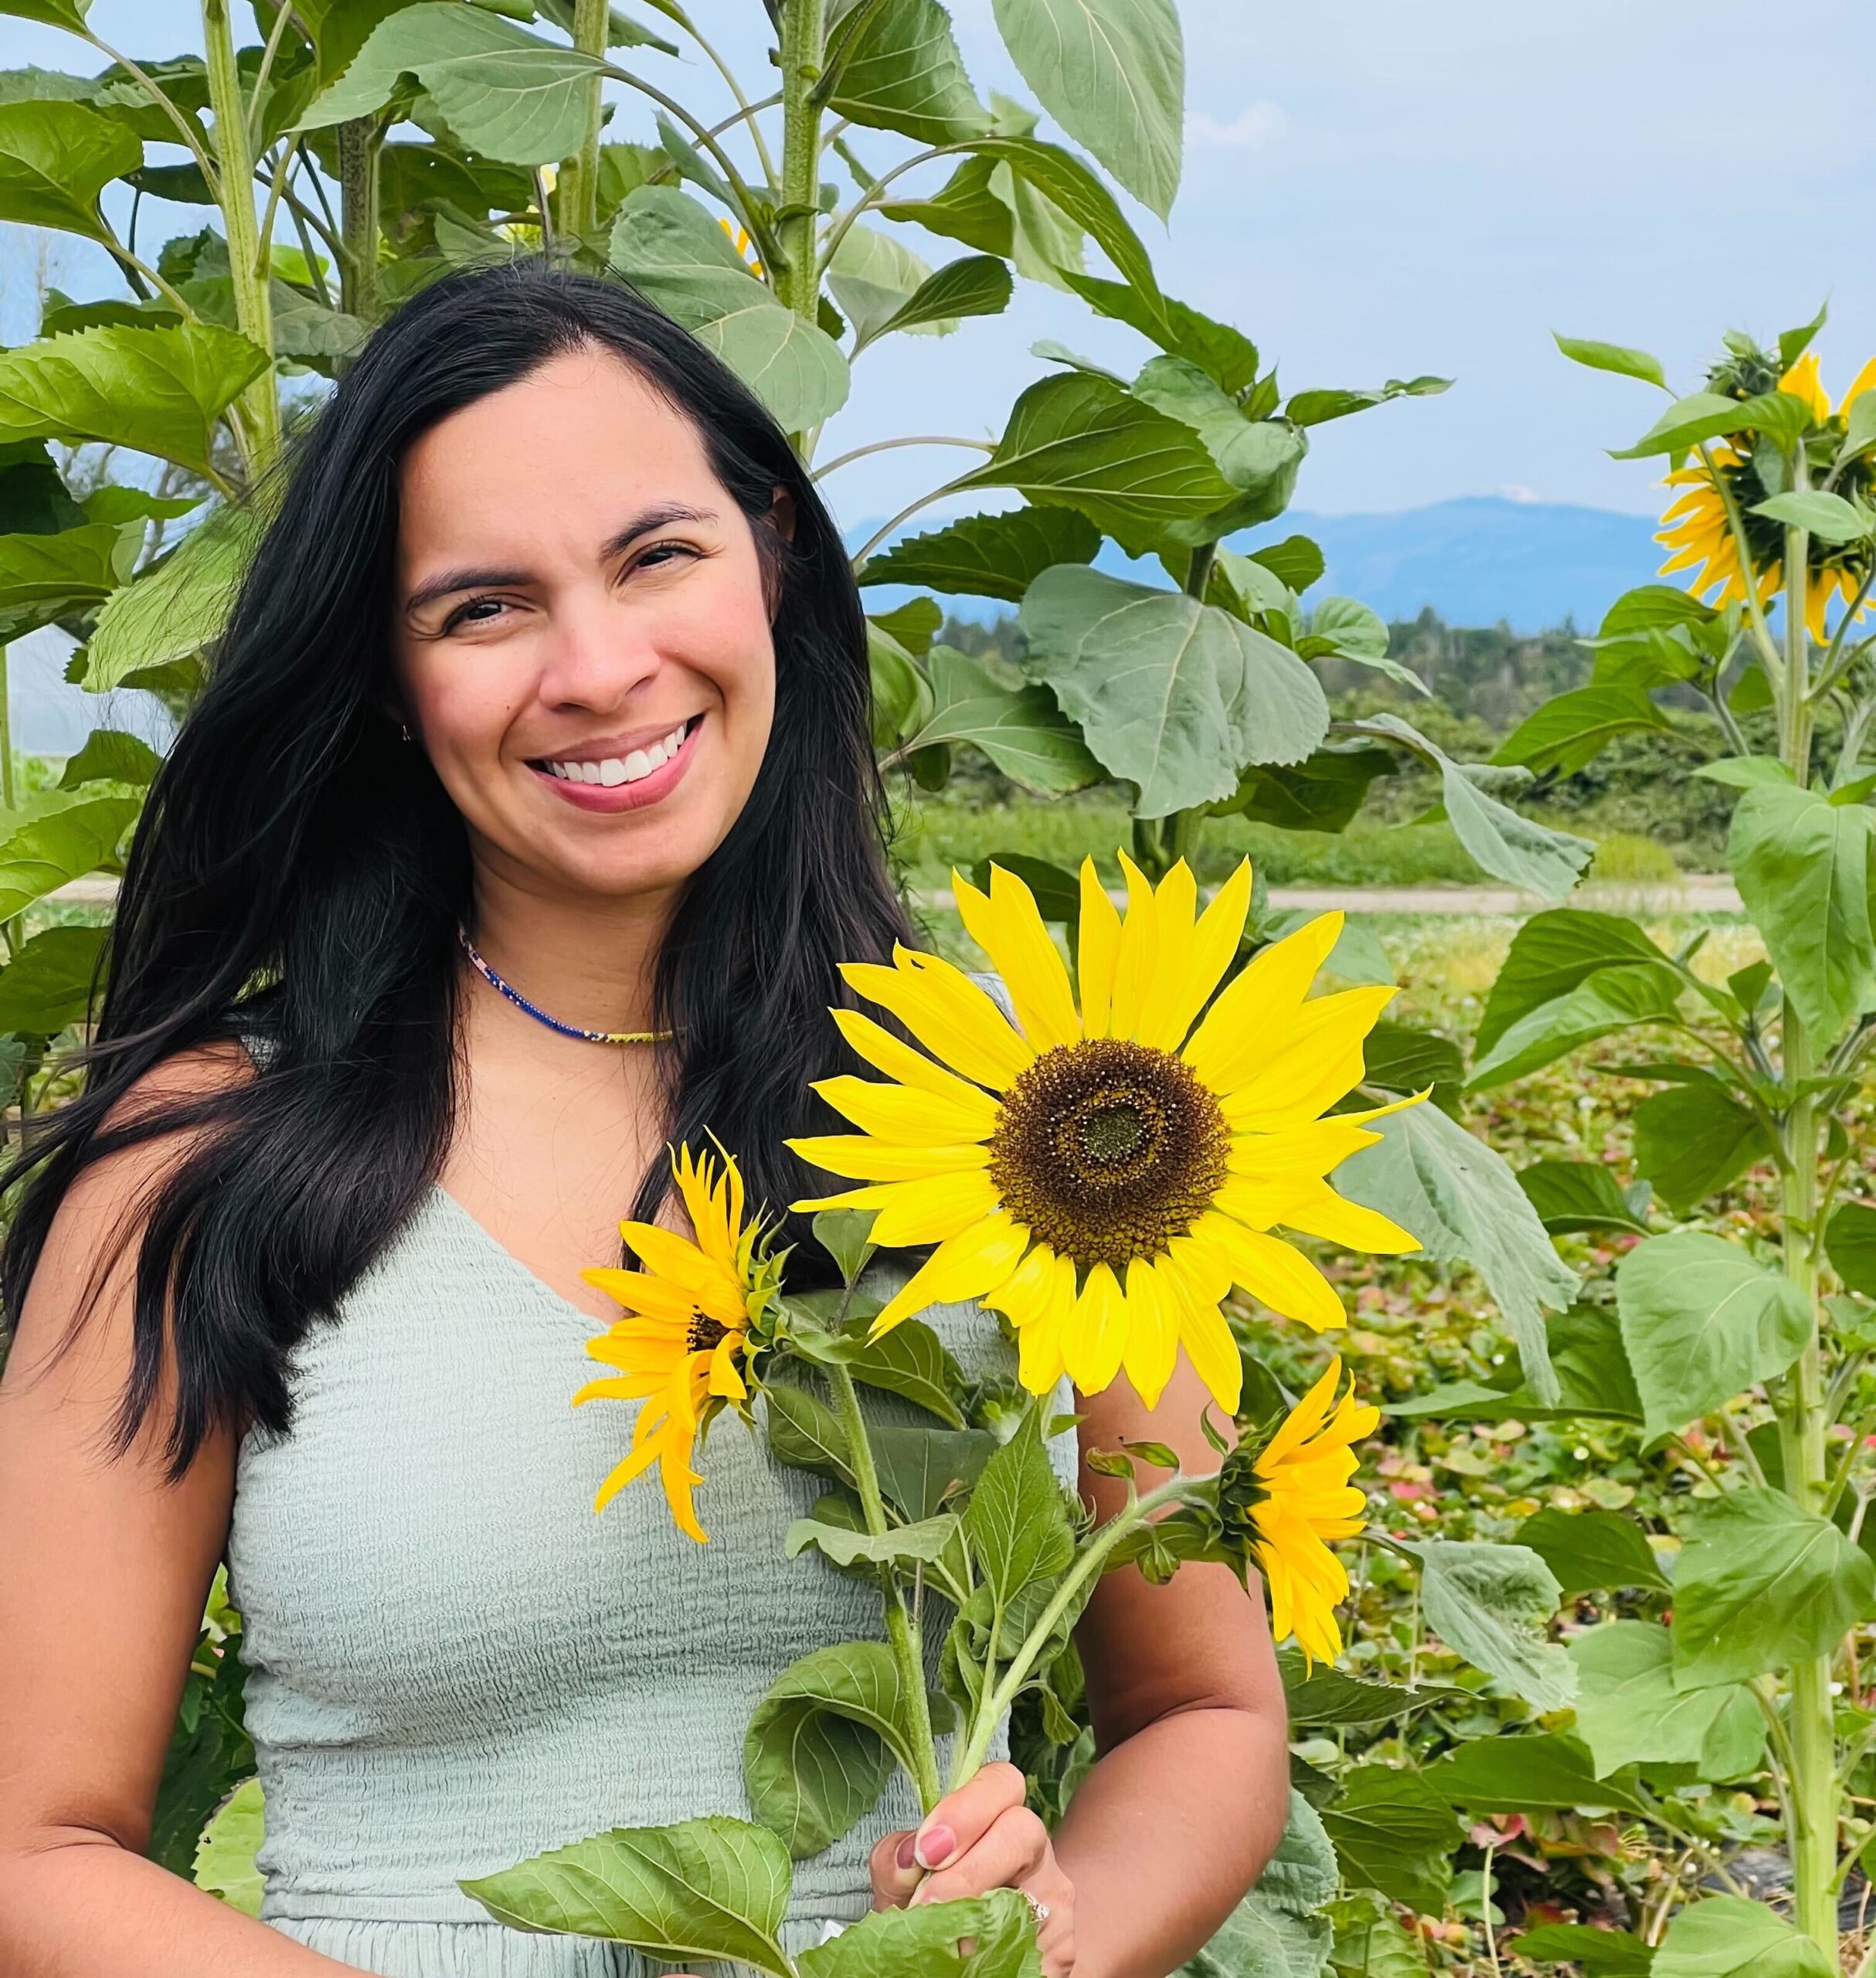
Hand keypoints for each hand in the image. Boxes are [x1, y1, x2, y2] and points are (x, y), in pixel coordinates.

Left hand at [869, 1761, 1076, 1976]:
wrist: (969, 1952)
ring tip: (947, 1948)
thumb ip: (894, 1863)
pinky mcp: (1061, 1949)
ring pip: (1037, 1895)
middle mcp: (1035, 1848)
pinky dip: (1001, 1963)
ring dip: (987, 1924)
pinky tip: (972, 1968)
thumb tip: (908, 1861)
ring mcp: (1054, 1897)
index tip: (927, 1850)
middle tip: (929, 1904)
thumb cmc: (930, 1903)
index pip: (1001, 1782)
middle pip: (1024, 1832)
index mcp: (997, 1814)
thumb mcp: (902, 1881)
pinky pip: (1039, 1952)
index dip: (966, 1810)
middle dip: (973, 1868)